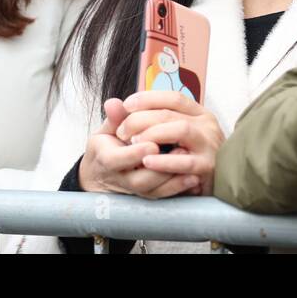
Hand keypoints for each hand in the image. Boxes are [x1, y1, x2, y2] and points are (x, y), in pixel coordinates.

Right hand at [78, 98, 199, 198]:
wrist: (103, 172)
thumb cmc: (107, 145)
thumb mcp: (106, 130)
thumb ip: (113, 117)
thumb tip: (113, 103)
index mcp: (105, 159)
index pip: (116, 160)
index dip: (134, 154)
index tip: (152, 145)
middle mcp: (119, 178)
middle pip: (138, 181)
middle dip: (159, 169)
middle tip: (179, 152)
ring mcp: (135, 189)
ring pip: (152, 190)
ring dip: (172, 177)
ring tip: (188, 159)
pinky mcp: (148, 194)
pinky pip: (162, 195)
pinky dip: (177, 187)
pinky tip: (193, 177)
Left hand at [118, 91, 224, 195]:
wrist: (217, 184)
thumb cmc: (189, 157)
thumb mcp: (171, 135)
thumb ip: (143, 120)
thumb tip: (111, 104)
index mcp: (199, 113)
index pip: (173, 97)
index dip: (148, 98)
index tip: (126, 105)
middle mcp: (207, 125)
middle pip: (170, 113)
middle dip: (141, 119)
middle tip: (123, 131)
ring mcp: (209, 145)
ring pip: (180, 129)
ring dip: (153, 134)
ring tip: (134, 142)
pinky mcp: (208, 167)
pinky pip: (184, 162)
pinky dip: (164, 161)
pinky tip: (147, 161)